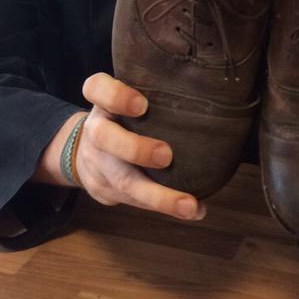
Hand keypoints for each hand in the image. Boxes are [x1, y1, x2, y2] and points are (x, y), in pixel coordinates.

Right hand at [74, 72, 205, 222]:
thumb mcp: (127, 99)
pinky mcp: (105, 191)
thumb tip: (212, 90)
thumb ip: (155, 93)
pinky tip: (193, 210)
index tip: (141, 104)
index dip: (115, 96)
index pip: (96, 88)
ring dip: (158, 196)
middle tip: (166, 155)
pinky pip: (134, 201)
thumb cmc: (124, 118)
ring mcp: (97, 164)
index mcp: (102, 102)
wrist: (85, 151)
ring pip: (121, 181)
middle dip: (135, 149)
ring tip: (188, 205)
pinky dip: (165, 207)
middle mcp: (95, 130)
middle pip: (103, 137)